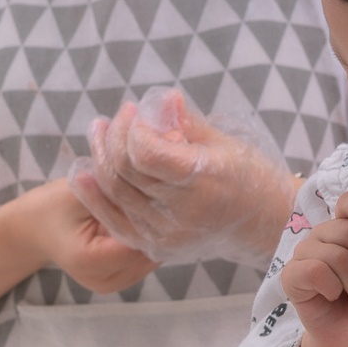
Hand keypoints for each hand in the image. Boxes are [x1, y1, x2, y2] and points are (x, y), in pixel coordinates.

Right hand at [13, 180, 158, 293]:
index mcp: (89, 260)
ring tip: (151, 208)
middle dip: (158, 226)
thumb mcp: (80, 192)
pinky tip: (143, 222)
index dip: (153, 218)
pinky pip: (146, 259)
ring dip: (156, 235)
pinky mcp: (119, 281)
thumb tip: (153, 189)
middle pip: (150, 253)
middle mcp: (103, 280)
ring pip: (153, 258)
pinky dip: (148, 241)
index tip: (160, 194)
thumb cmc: (53, 206)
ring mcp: (112, 284)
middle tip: (162, 198)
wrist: (34, 228)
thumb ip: (113, 193)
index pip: (139, 241)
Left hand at [69, 87, 292, 264]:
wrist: (265, 227)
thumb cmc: (251, 177)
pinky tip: (82, 171)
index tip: (141, 109)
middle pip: (124, 169)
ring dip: (100, 157)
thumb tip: (160, 99)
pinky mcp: (156, 247)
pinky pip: (114, 219)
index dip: (136, 126)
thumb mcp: (226, 143)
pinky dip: (93, 194)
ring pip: (114, 192)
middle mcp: (181, 213)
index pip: (144, 151)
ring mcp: (166, 234)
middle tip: (122, 114)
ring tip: (100, 130)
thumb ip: (186, 123)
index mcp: (203, 181)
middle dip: (116, 134)